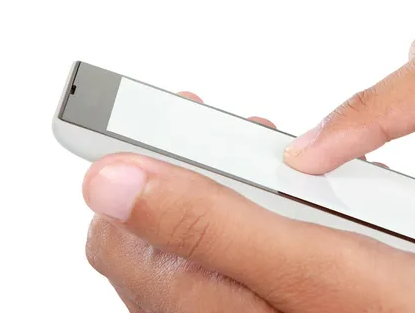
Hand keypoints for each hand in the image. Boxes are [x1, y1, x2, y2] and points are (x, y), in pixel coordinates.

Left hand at [83, 92, 414, 312]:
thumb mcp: (306, 263)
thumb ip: (205, 224)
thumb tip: (108, 180)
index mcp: (199, 303)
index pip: (113, 232)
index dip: (131, 168)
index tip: (164, 120)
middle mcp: (211, 311)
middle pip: (161, 228)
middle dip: (191, 169)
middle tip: (230, 134)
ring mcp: (245, 306)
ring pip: (208, 232)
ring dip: (234, 184)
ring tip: (273, 159)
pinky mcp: (276, 299)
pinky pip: (247, 246)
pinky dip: (266, 209)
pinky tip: (302, 199)